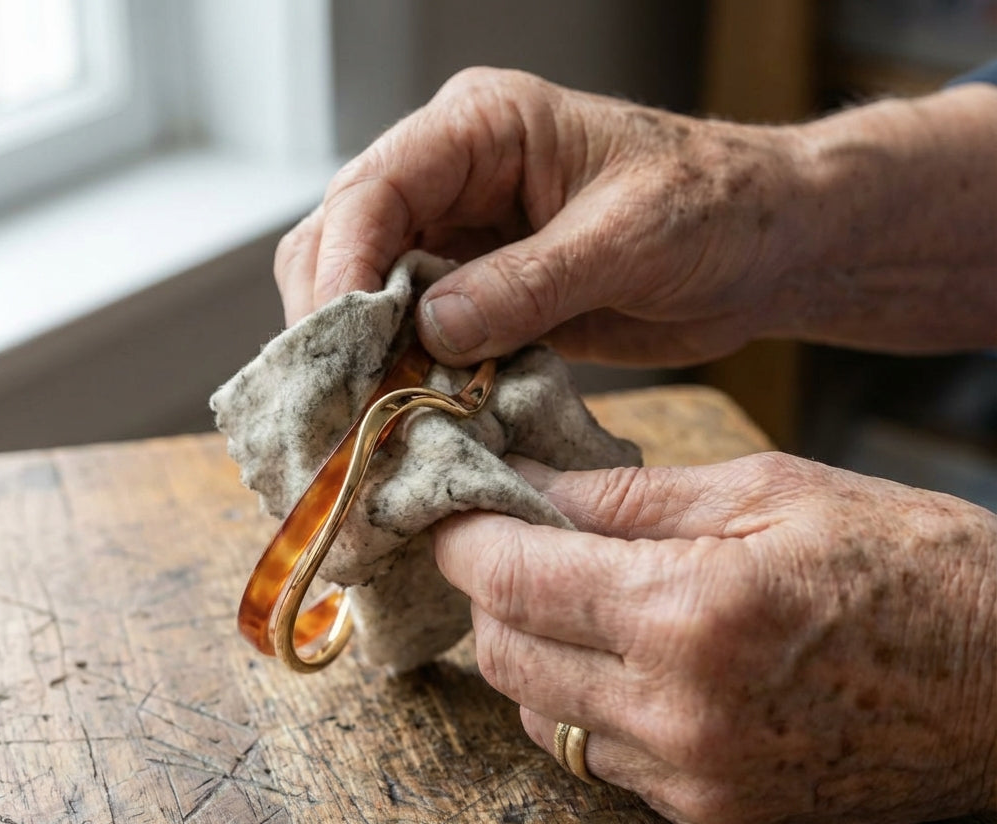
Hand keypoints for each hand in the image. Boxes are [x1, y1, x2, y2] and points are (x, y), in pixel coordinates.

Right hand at [275, 68, 996, 365]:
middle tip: (340, 399)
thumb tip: (431, 328)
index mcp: (483, 128)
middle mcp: (455, 175)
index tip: (339, 345)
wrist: (766, 248)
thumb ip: (530, 282)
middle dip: (334, 319)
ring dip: (363, 354)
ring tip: (367, 416)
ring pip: (369, 291)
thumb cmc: (718, 209)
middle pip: (345, 238)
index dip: (343, 268)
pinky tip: (411, 413)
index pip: (374, 188)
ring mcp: (463, 236)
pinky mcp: (482, 292)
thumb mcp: (629, 238)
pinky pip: (416, 332)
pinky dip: (406, 373)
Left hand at [433, 453, 996, 823]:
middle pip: (506, 654)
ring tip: (580, 602)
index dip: (465, 539)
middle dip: (489, 594)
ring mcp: (697, 783)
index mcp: (691, 612)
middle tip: (515, 546)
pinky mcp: (718, 823)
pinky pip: (603, 761)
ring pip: (542, 715)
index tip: (453, 513)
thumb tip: (529, 484)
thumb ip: (628, 496)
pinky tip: (634, 663)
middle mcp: (680, 714)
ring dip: (535, 653)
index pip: (513, 579)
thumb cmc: (907, 562)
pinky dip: (591, 707)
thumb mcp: (767, 490)